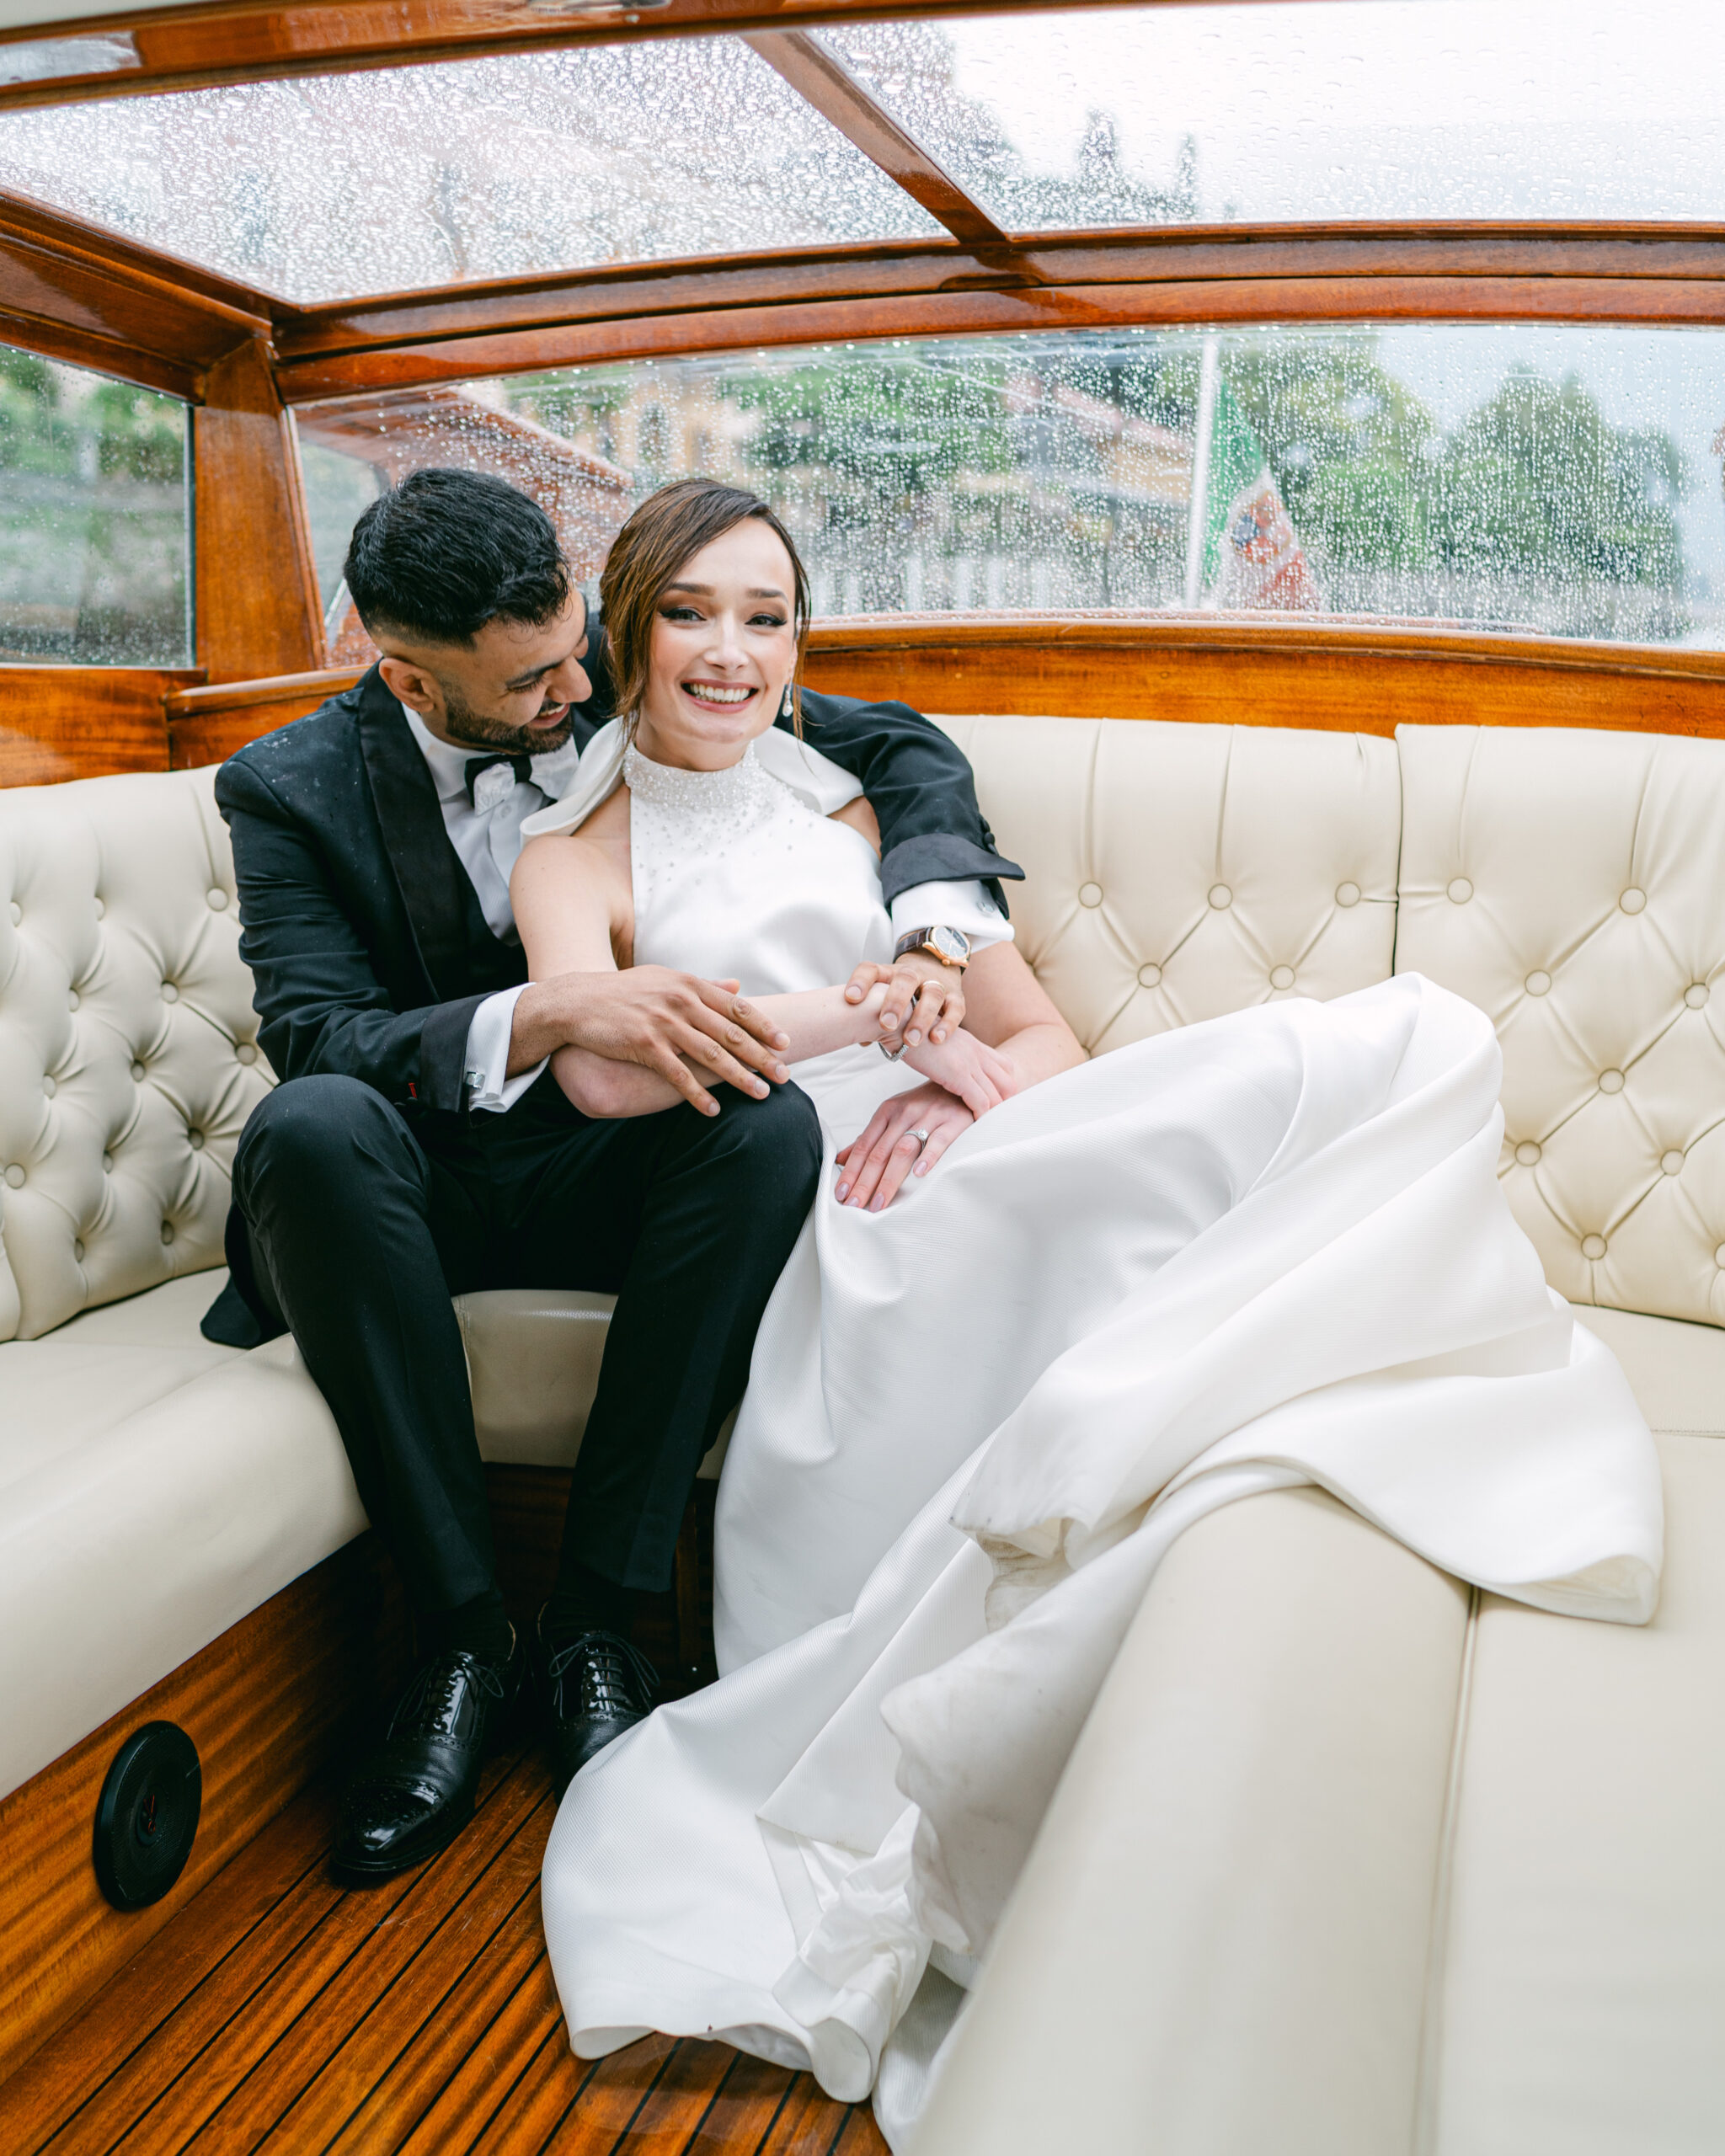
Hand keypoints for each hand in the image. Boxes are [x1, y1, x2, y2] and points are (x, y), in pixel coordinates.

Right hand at [517, 967, 789, 1116]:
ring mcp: (663, 1024)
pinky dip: (697, 1094)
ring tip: (761, 1094)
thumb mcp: (665, 979)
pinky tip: (713, 1109)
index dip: (764, 1026)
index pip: (737, 1008)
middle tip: (785, 1075)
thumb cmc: (624, 992)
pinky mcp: (644, 1046)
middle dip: (762, 1056)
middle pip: (731, 1034)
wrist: (577, 1001)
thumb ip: (703, 985)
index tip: (785, 1043)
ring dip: (740, 1077)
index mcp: (689, 985)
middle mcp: (680, 1002)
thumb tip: (737, 986)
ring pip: (712, 1055)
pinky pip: (678, 1075)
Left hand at [835, 1082, 974, 1210]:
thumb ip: (870, 1138)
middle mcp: (904, 1114)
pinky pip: (939, 1140)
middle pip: (879, 1153)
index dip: (851, 1171)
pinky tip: (919, 1174)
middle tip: (854, 1205)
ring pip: (903, 1150)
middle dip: (864, 1182)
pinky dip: (928, 1157)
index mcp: (887, 1113)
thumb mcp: (894, 1115)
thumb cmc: (926, 1103)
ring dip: (889, 1178)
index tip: (840, 1193)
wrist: (961, 1083)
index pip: (864, 1147)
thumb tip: (841, 1159)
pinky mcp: (953, 1122)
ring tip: (879, 1202)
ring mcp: (928, 1117)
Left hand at [844, 952, 965, 1047]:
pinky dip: (947, 1024)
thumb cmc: (901, 991)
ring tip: (911, 1040)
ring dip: (922, 1017)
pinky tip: (937, 1039)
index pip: (872, 969)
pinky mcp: (956, 996)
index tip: (851, 998)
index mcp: (889, 972)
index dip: (860, 981)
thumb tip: (861, 1039)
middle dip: (895, 1002)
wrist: (937, 967)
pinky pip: (955, 1008)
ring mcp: (936, 983)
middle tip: (886, 1025)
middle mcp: (913, 974)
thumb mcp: (884, 995)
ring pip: (932, 994)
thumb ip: (871, 1015)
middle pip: (906, 979)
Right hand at [902, 1026, 1017, 1118]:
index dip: (1003, 1086)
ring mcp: (970, 1063)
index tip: (994, 1100)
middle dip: (1004, 1102)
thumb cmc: (911, 1033)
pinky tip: (974, 1122)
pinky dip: (981, 1115)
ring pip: (997, 1095)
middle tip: (992, 1117)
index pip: (1005, 1066)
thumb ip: (952, 1054)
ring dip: (992, 1113)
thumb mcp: (940, 1041)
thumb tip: (949, 1067)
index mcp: (973, 1044)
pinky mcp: (958, 1074)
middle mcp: (977, 1052)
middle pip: (1007, 1082)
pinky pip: (981, 1101)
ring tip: (984, 1124)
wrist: (899, 1022)